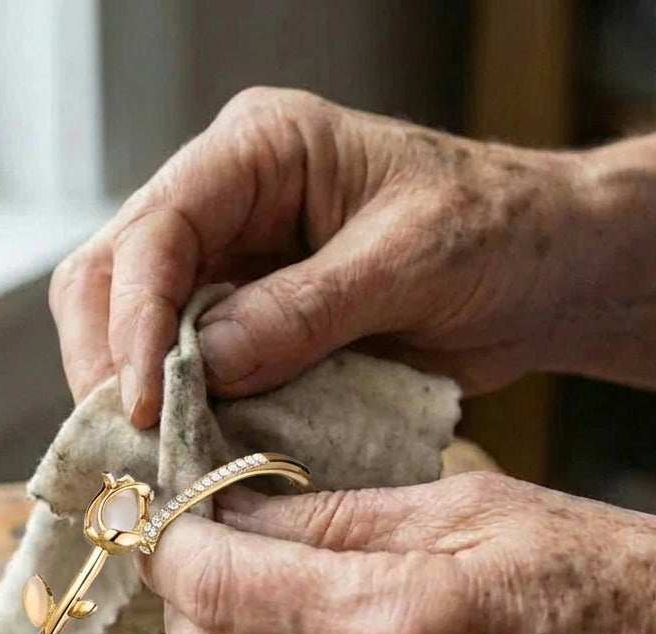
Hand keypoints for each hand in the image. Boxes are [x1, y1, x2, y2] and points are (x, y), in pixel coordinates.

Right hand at [51, 87, 587, 425]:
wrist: (544, 273)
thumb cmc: (498, 233)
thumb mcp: (410, 261)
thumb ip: (305, 310)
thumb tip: (202, 365)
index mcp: (259, 151)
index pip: (157, 228)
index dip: (134, 319)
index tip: (142, 403)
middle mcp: (227, 203)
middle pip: (114, 276)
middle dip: (110, 362)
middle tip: (129, 445)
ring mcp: (232, 266)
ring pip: (133, 328)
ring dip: (134, 395)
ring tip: (151, 459)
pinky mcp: (248, 324)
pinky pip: (186, 369)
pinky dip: (180, 414)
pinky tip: (188, 453)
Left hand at [137, 473, 655, 633]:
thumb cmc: (622, 588)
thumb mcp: (480, 510)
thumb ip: (339, 518)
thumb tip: (236, 515)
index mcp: (401, 626)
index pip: (221, 586)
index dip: (177, 546)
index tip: (171, 524)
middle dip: (189, 611)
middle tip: (212, 568)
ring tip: (271, 628)